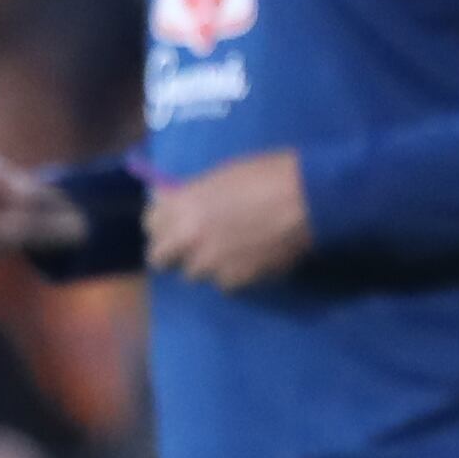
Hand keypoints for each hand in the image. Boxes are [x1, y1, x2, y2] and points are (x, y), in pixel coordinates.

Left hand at [143, 149, 309, 289]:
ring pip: (193, 273)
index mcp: (182, 204)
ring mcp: (210, 262)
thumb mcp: (222, 175)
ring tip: (228, 250)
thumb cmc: (269, 174)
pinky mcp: (234, 281)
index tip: (172, 224)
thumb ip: (194, 195)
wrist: (309, 199)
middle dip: (173, 251)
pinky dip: (233, 274)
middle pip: (160, 257)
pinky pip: (223, 283)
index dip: (161, 224)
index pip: (150, 223)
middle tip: (191, 245)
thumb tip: (175, 201)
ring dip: (205, 264)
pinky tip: (249, 259)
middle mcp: (188, 237)